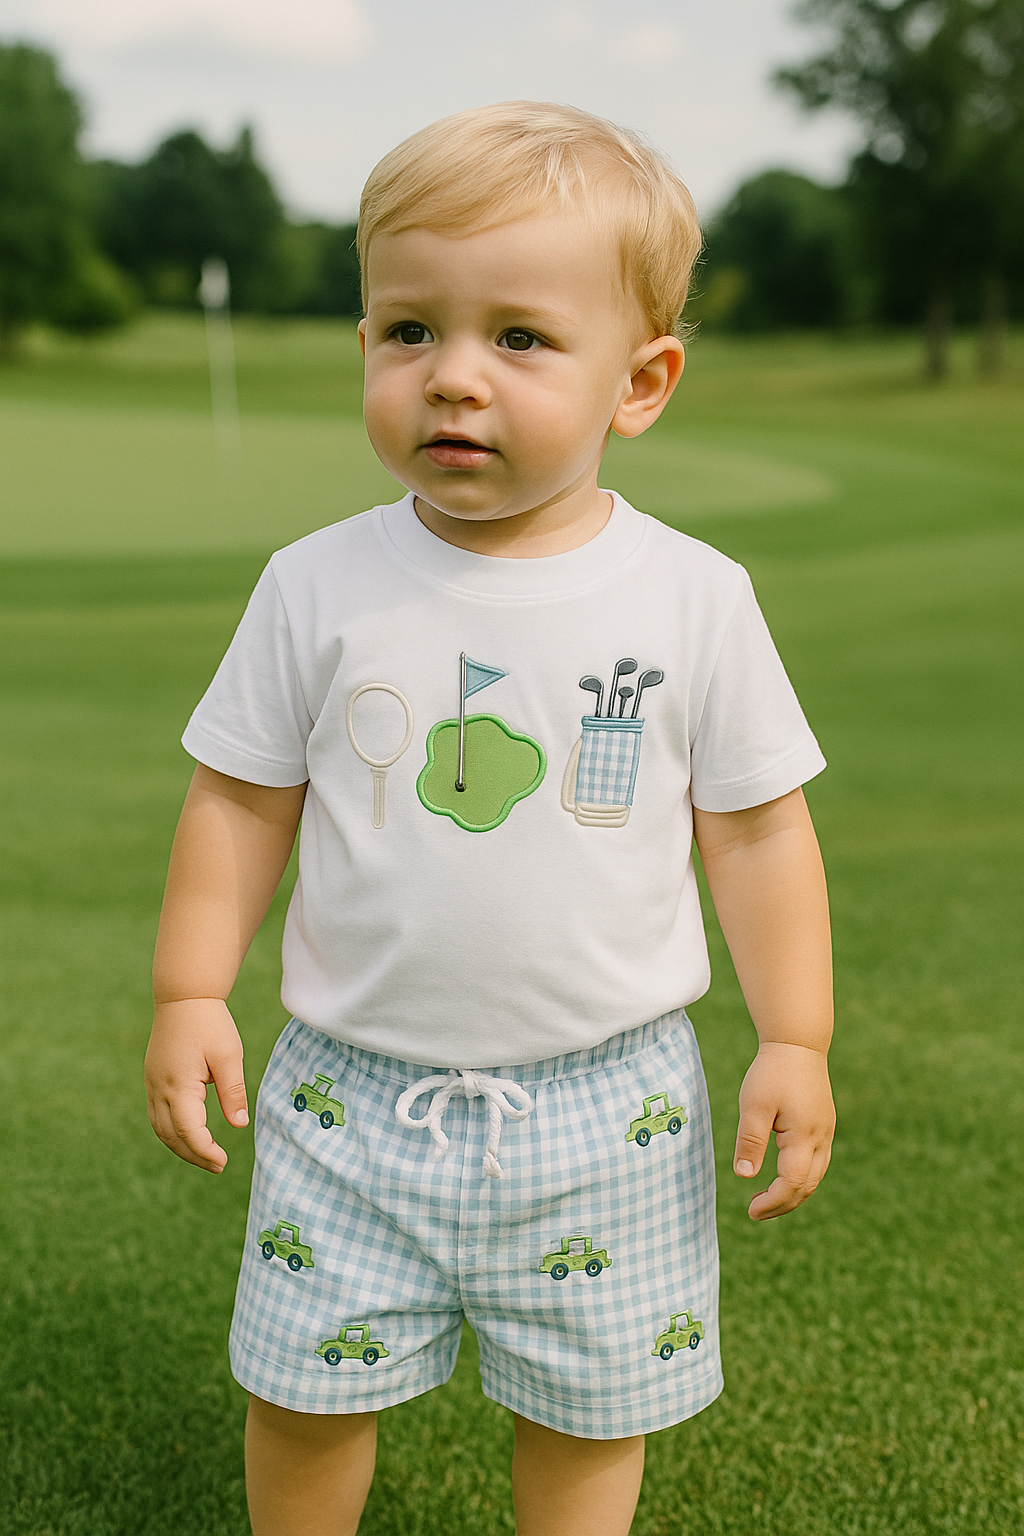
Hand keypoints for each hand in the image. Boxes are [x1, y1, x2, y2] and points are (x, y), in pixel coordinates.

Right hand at [145, 998, 248, 1171]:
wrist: (184, 997)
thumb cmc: (210, 1024)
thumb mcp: (229, 1056)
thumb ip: (233, 1092)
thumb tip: (239, 1125)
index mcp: (179, 1086)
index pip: (189, 1132)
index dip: (205, 1151)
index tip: (224, 1162)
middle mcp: (159, 1089)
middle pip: (171, 1136)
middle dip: (193, 1155)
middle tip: (217, 1166)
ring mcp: (152, 1084)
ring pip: (160, 1128)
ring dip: (180, 1146)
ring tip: (204, 1156)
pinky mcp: (153, 1079)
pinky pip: (156, 1115)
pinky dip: (171, 1131)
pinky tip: (188, 1134)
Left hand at [733, 1041, 834, 1220]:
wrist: (797, 1043)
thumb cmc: (772, 1072)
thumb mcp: (753, 1105)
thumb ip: (750, 1141)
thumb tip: (744, 1176)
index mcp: (804, 1136)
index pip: (791, 1183)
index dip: (772, 1202)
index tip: (750, 1211)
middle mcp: (821, 1138)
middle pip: (807, 1186)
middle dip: (782, 1204)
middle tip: (755, 1211)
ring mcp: (826, 1132)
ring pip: (815, 1176)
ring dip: (792, 1193)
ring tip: (765, 1199)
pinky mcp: (824, 1125)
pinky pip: (817, 1162)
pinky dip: (800, 1177)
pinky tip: (781, 1175)